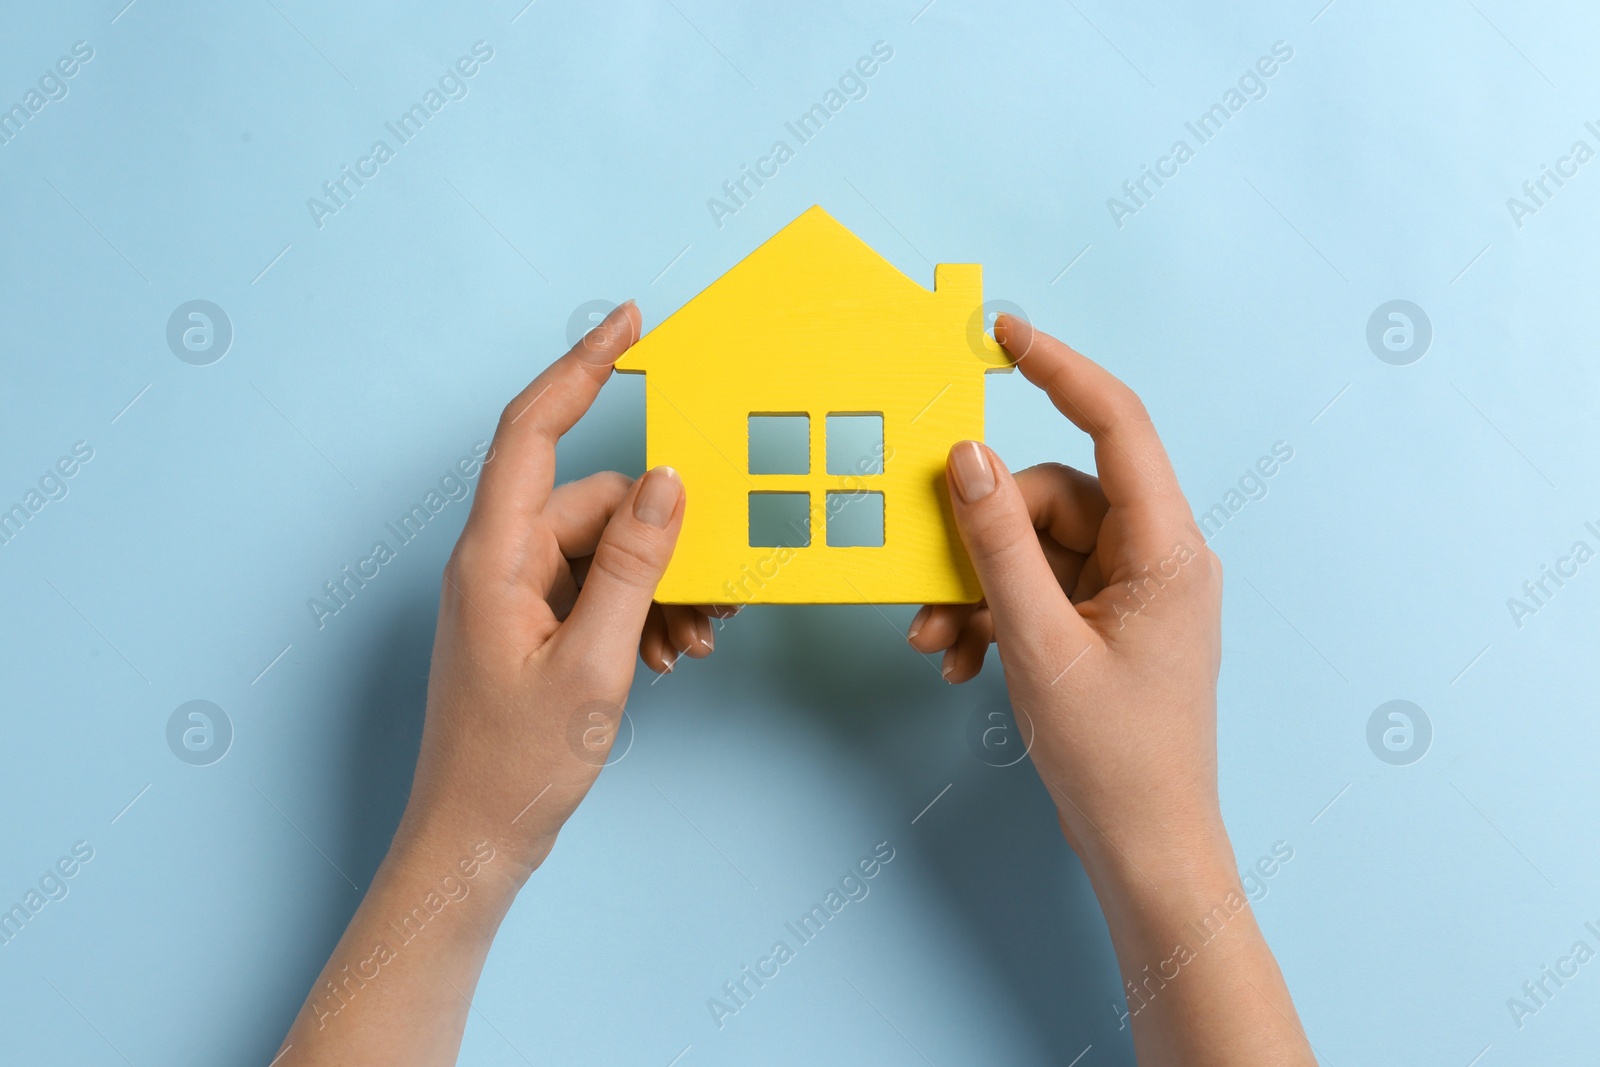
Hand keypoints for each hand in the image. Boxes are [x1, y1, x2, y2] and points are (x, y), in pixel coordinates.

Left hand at [401, 300, 700, 881]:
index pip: (533, 430)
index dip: (581, 368)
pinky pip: (596, 588)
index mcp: (493, 557)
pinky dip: (639, 611)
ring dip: (659, 584)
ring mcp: (512, 594)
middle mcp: (497, 562)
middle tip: (719, 594)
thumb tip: (669, 480)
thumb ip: (636, 566)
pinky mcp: (529, 624)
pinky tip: (667, 656)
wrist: (474, 843)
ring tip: (694, 639)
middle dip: (665, 537)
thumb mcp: (595, 663)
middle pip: (596, 504)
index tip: (630, 324)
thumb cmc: (515, 766)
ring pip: (605, 549)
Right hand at [910, 314, 1223, 866]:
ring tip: (936, 639)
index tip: (1003, 333)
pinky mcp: (1106, 623)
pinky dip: (995, 613)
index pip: (1116, 423)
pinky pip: (1039, 588)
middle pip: (1051, 497)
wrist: (1145, 850)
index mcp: (1167, 548)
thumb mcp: (1038, 643)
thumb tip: (964, 457)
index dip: (1060, 369)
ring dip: (976, 585)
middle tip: (927, 587)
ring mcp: (1132, 592)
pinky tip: (961, 659)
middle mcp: (1156, 557)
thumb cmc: (1115, 759)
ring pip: (1035, 547)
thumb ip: (997, 545)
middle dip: (980, 536)